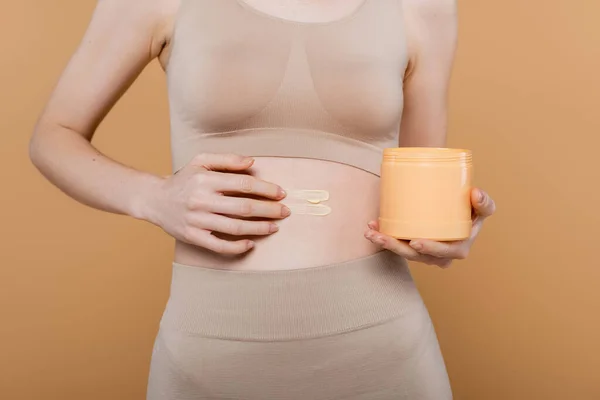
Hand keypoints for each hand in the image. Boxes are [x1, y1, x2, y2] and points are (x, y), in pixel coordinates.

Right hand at [144, 153, 289, 254]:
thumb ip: (227, 159)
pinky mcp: (193, 237)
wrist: (154, 199)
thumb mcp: (201, 160)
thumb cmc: (184, 179)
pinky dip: (237, 247)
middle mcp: (201, 200)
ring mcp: (197, 220)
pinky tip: (250, 243)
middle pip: (244, 207)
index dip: (266, 189)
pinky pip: (219, 246)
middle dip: (269, 210)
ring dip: (259, 228)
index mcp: (206, 179)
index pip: (244, 185)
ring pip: (235, 227)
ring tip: (274, 227)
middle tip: (285, 212)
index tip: (281, 193)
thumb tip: (252, 162)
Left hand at [365, 188, 495, 267]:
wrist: (458, 206)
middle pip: (415, 255)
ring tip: (370, 232)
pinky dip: (382, 236)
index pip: (443, 254)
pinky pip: (396, 244)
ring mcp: (423, 252)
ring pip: (402, 251)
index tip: (415, 242)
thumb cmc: (472, 209)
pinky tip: (371, 228)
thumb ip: (484, 202)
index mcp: (457, 249)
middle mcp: (438, 255)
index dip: (429, 251)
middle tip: (382, 237)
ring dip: (385, 242)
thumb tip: (475, 194)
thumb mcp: (483, 208)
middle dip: (396, 248)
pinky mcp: (411, 245)